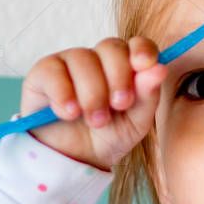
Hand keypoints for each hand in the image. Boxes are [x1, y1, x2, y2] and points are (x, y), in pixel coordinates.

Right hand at [19, 36, 166, 170]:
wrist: (75, 159)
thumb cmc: (109, 136)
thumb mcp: (136, 122)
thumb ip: (148, 95)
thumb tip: (160, 68)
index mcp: (125, 66)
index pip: (137, 44)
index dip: (142, 50)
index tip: (144, 64)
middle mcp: (98, 58)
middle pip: (111, 47)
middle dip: (118, 77)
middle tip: (119, 106)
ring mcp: (69, 62)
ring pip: (83, 59)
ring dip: (92, 94)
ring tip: (95, 121)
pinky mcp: (43, 73)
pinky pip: (53, 72)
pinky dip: (64, 95)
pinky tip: (69, 114)